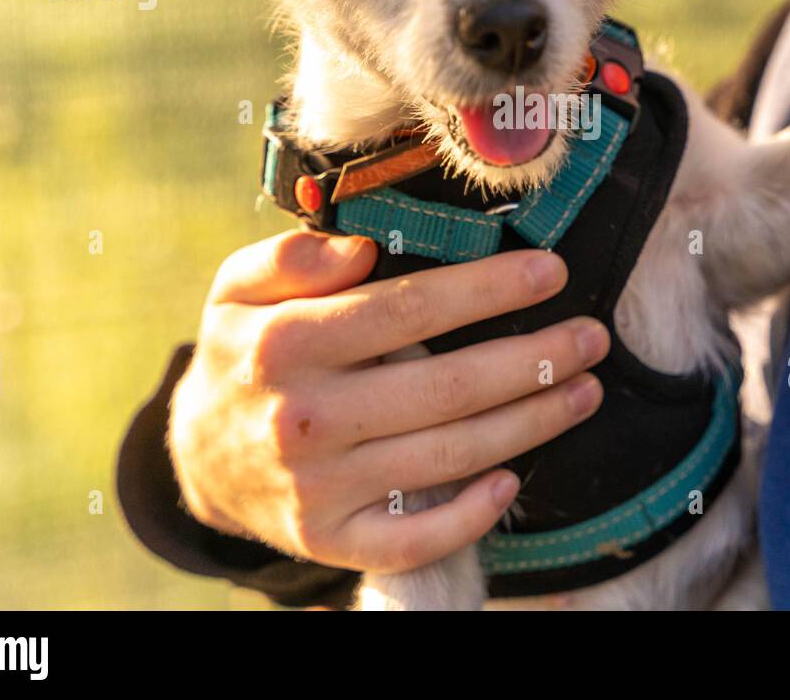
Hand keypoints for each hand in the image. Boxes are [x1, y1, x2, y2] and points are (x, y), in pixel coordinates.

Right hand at [168, 230, 607, 572]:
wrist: (198, 456)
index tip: (550, 272)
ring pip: (450, 455)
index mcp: (286, 344)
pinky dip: (469, 514)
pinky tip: (512, 481)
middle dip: (534, 359)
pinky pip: (413, 539)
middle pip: (448, 387)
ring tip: (584, 391)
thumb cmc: (242, 354)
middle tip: (591, 338)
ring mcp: (320, 488)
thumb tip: (361, 250)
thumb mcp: (239, 288)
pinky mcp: (331, 540)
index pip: (411, 308)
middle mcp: (306, 418)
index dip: (489, 289)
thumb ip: (292, 256)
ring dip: (531, 423)